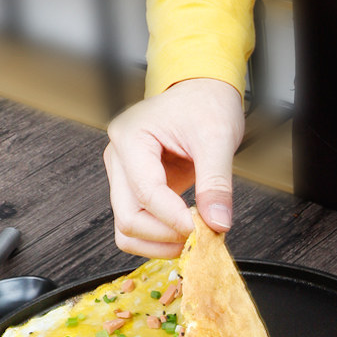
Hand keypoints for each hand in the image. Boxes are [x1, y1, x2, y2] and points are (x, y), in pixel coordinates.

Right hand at [104, 78, 244, 256]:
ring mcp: (124, 177)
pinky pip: (138, 226)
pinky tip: (183, 233)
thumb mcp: (217, 138)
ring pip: (127, 229)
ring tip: (190, 239)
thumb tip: (217, 222)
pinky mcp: (134, 190)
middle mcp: (119, 159)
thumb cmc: (205, 102)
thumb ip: (216, 183)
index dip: (174, 219)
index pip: (146, 193)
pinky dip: (158, 239)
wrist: (202, 92)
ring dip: (157, 244)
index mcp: (131, 138)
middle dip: (164, 236)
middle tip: (198, 236)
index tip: (200, 230)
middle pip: (128, 218)